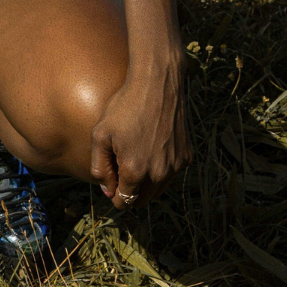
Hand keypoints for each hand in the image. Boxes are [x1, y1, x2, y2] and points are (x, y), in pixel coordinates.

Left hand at [90, 54, 190, 209]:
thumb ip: (100, 166)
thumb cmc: (124, 107)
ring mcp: (176, 166)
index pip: (124, 201)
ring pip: (158, 189)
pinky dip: (161, 168)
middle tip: (120, 172)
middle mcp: (159, 174)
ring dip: (146, 182)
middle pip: (143, 200)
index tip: (110, 184)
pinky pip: (171, 173)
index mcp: (135, 171)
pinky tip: (151, 148)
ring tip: (135, 158)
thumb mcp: (100, 134)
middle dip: (130, 192)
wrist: (157, 84)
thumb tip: (107, 190)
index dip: (114, 195)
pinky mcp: (187, 156)